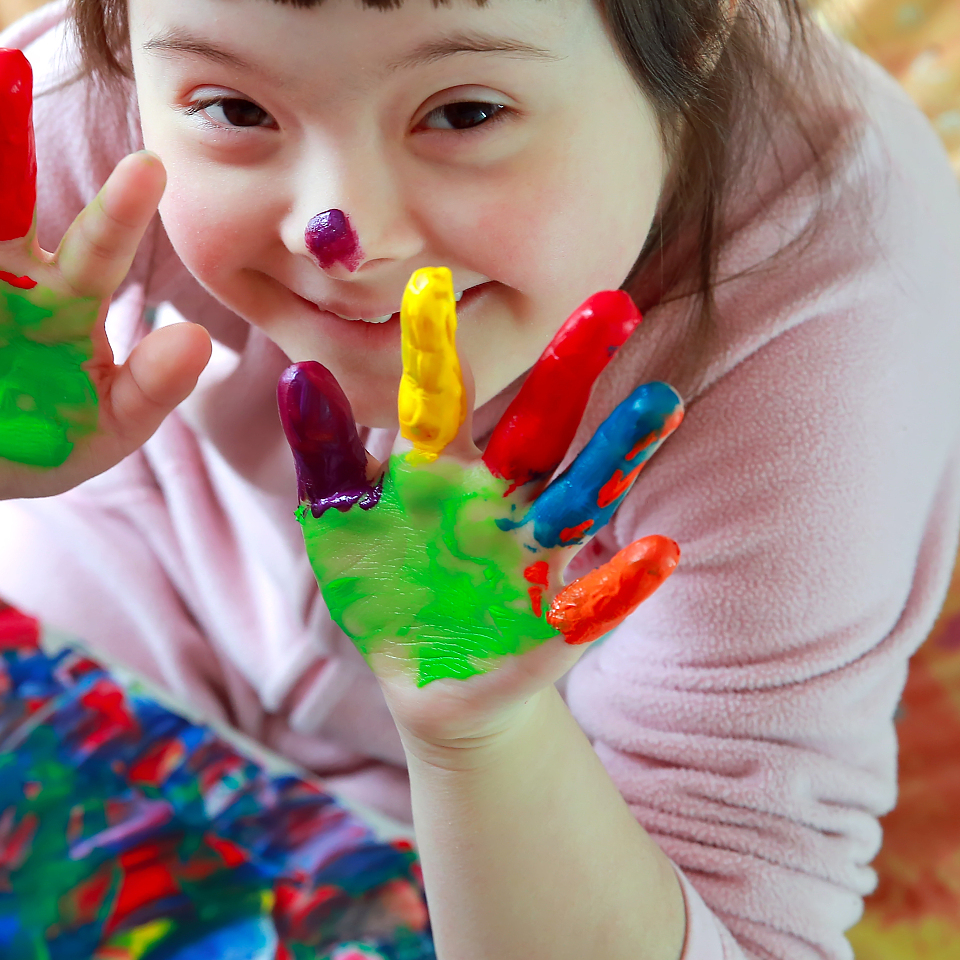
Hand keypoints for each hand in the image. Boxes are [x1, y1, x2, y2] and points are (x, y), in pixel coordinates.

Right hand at [0, 27, 209, 518]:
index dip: (121, 211)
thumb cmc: (38, 439)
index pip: (99, 247)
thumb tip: (202, 341)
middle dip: (4, 128)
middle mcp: (3, 265)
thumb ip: (151, 390)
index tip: (150, 167)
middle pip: (6, 186)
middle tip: (7, 64)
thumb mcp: (102, 431)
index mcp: (67, 296)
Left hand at [279, 272, 682, 747]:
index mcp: (442, 466)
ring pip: (582, 494)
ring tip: (659, 401)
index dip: (436, 344)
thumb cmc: (383, 586)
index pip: (442, 394)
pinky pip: (596, 599)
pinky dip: (625, 579)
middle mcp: (501, 495)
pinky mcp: (557, 621)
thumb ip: (325, 453)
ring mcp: (534, 553)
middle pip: (540, 423)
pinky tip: (659, 552)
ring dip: (620, 452)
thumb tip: (300, 372)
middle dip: (573, 368)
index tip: (431, 279)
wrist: (428, 680)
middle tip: (612, 302)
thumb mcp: (339, 522)